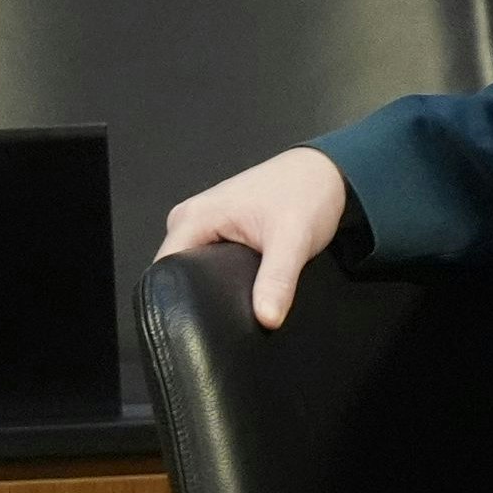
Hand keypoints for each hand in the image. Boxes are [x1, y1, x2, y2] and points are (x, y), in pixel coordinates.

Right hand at [157, 147, 351, 327]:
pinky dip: (223, 273)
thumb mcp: (293, 241)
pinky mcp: (220, 229)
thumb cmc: (307, 193)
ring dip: (212, 284)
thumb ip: (277, 281)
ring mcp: (205, 223)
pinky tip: (241, 286)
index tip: (202, 321)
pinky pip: (209, 259)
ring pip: (195, 266)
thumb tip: (267, 318)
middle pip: (177, 271)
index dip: (180, 298)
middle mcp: (191, 218)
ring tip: (238, 301)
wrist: (327, 172)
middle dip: (198, 294)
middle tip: (227, 313)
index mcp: (194, 217)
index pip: (166, 269)